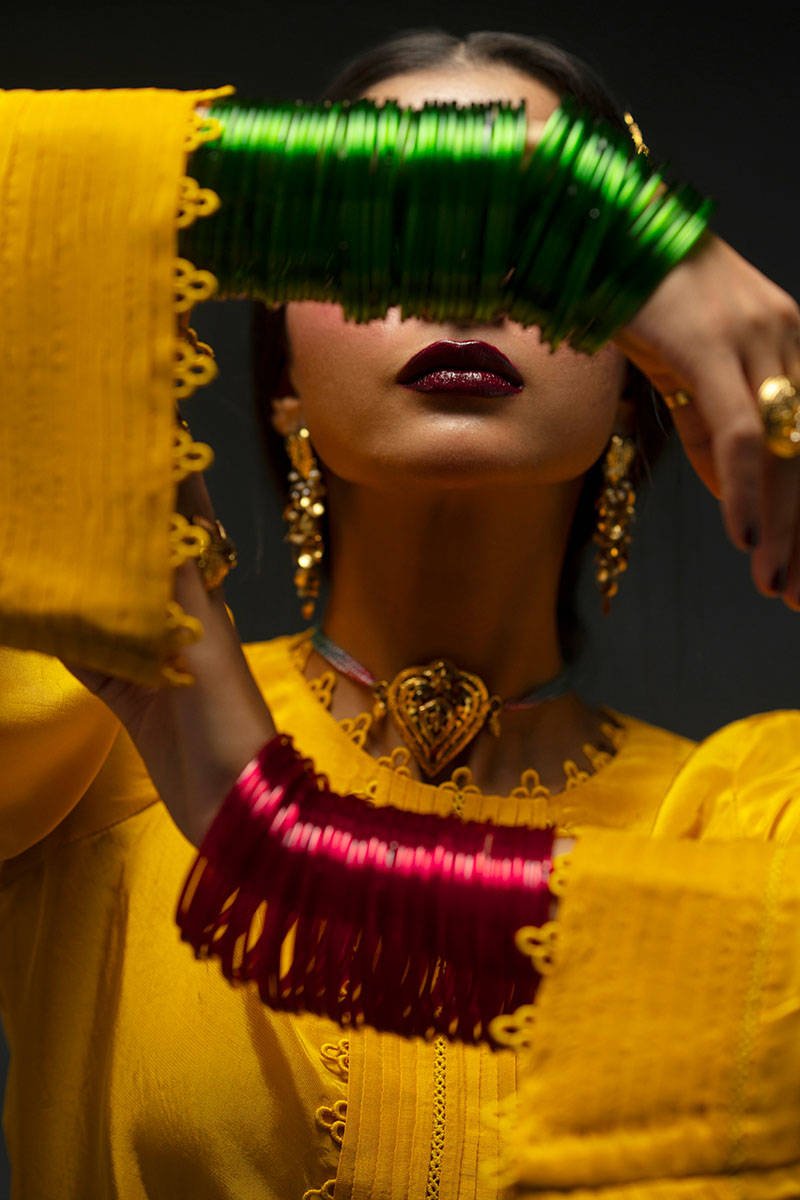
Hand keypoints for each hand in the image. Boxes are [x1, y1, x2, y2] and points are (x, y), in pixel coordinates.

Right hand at [60, 466, 275, 847]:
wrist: (233, 810)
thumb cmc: (228, 720)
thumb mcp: (201, 641)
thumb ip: (170, 577)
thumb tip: (158, 499)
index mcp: (201, 596)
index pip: (181, 521)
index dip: (162, 477)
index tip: (131, 428)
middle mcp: (173, 618)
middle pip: (132, 556)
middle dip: (103, 518)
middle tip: (59, 479)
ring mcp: (147, 657)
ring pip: (102, 601)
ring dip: (74, 574)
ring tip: (35, 533)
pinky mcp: (126, 696)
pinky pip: (84, 653)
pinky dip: (57, 632)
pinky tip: (27, 608)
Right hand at [613, 232, 799, 607]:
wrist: (599, 227)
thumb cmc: (638, 297)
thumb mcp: (684, 376)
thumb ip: (713, 433)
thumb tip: (736, 496)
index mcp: (790, 344)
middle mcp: (788, 338)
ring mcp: (756, 338)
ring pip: (784, 452)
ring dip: (782, 528)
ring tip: (775, 584)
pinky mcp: (713, 346)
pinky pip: (739, 433)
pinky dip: (745, 489)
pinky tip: (746, 536)